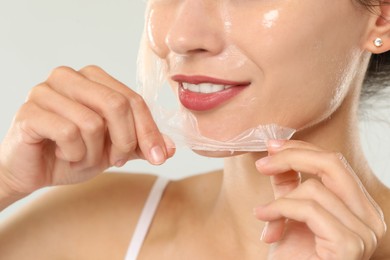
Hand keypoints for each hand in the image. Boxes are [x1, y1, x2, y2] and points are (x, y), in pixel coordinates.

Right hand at [0, 65, 174, 195]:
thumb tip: (170, 148)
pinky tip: (63, 155)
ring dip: (94, 152)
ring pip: (92, 122)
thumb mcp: (114, 149)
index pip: (133, 100)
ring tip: (82, 156)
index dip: (150, 131)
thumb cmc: (73, 153)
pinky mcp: (29, 110)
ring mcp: (46, 90)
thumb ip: (140, 144)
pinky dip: (73, 154)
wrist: (34, 171)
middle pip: (117, 105)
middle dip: (124, 141)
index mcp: (93, 78)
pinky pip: (67, 132)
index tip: (159, 157)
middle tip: (116, 160)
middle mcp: (70, 76)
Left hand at [254, 140, 385, 259]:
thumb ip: (288, 184)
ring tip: (264, 216)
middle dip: (293, 156)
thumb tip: (276, 152)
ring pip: (316, 187)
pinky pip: (309, 209)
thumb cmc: (294, 257)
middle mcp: (370, 218)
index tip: (272, 145)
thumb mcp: (290, 213)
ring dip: (280, 200)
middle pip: (333, 163)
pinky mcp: (349, 245)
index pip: (335, 163)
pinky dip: (280, 211)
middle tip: (262, 162)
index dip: (302, 149)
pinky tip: (266, 226)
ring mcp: (365, 233)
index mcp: (359, 208)